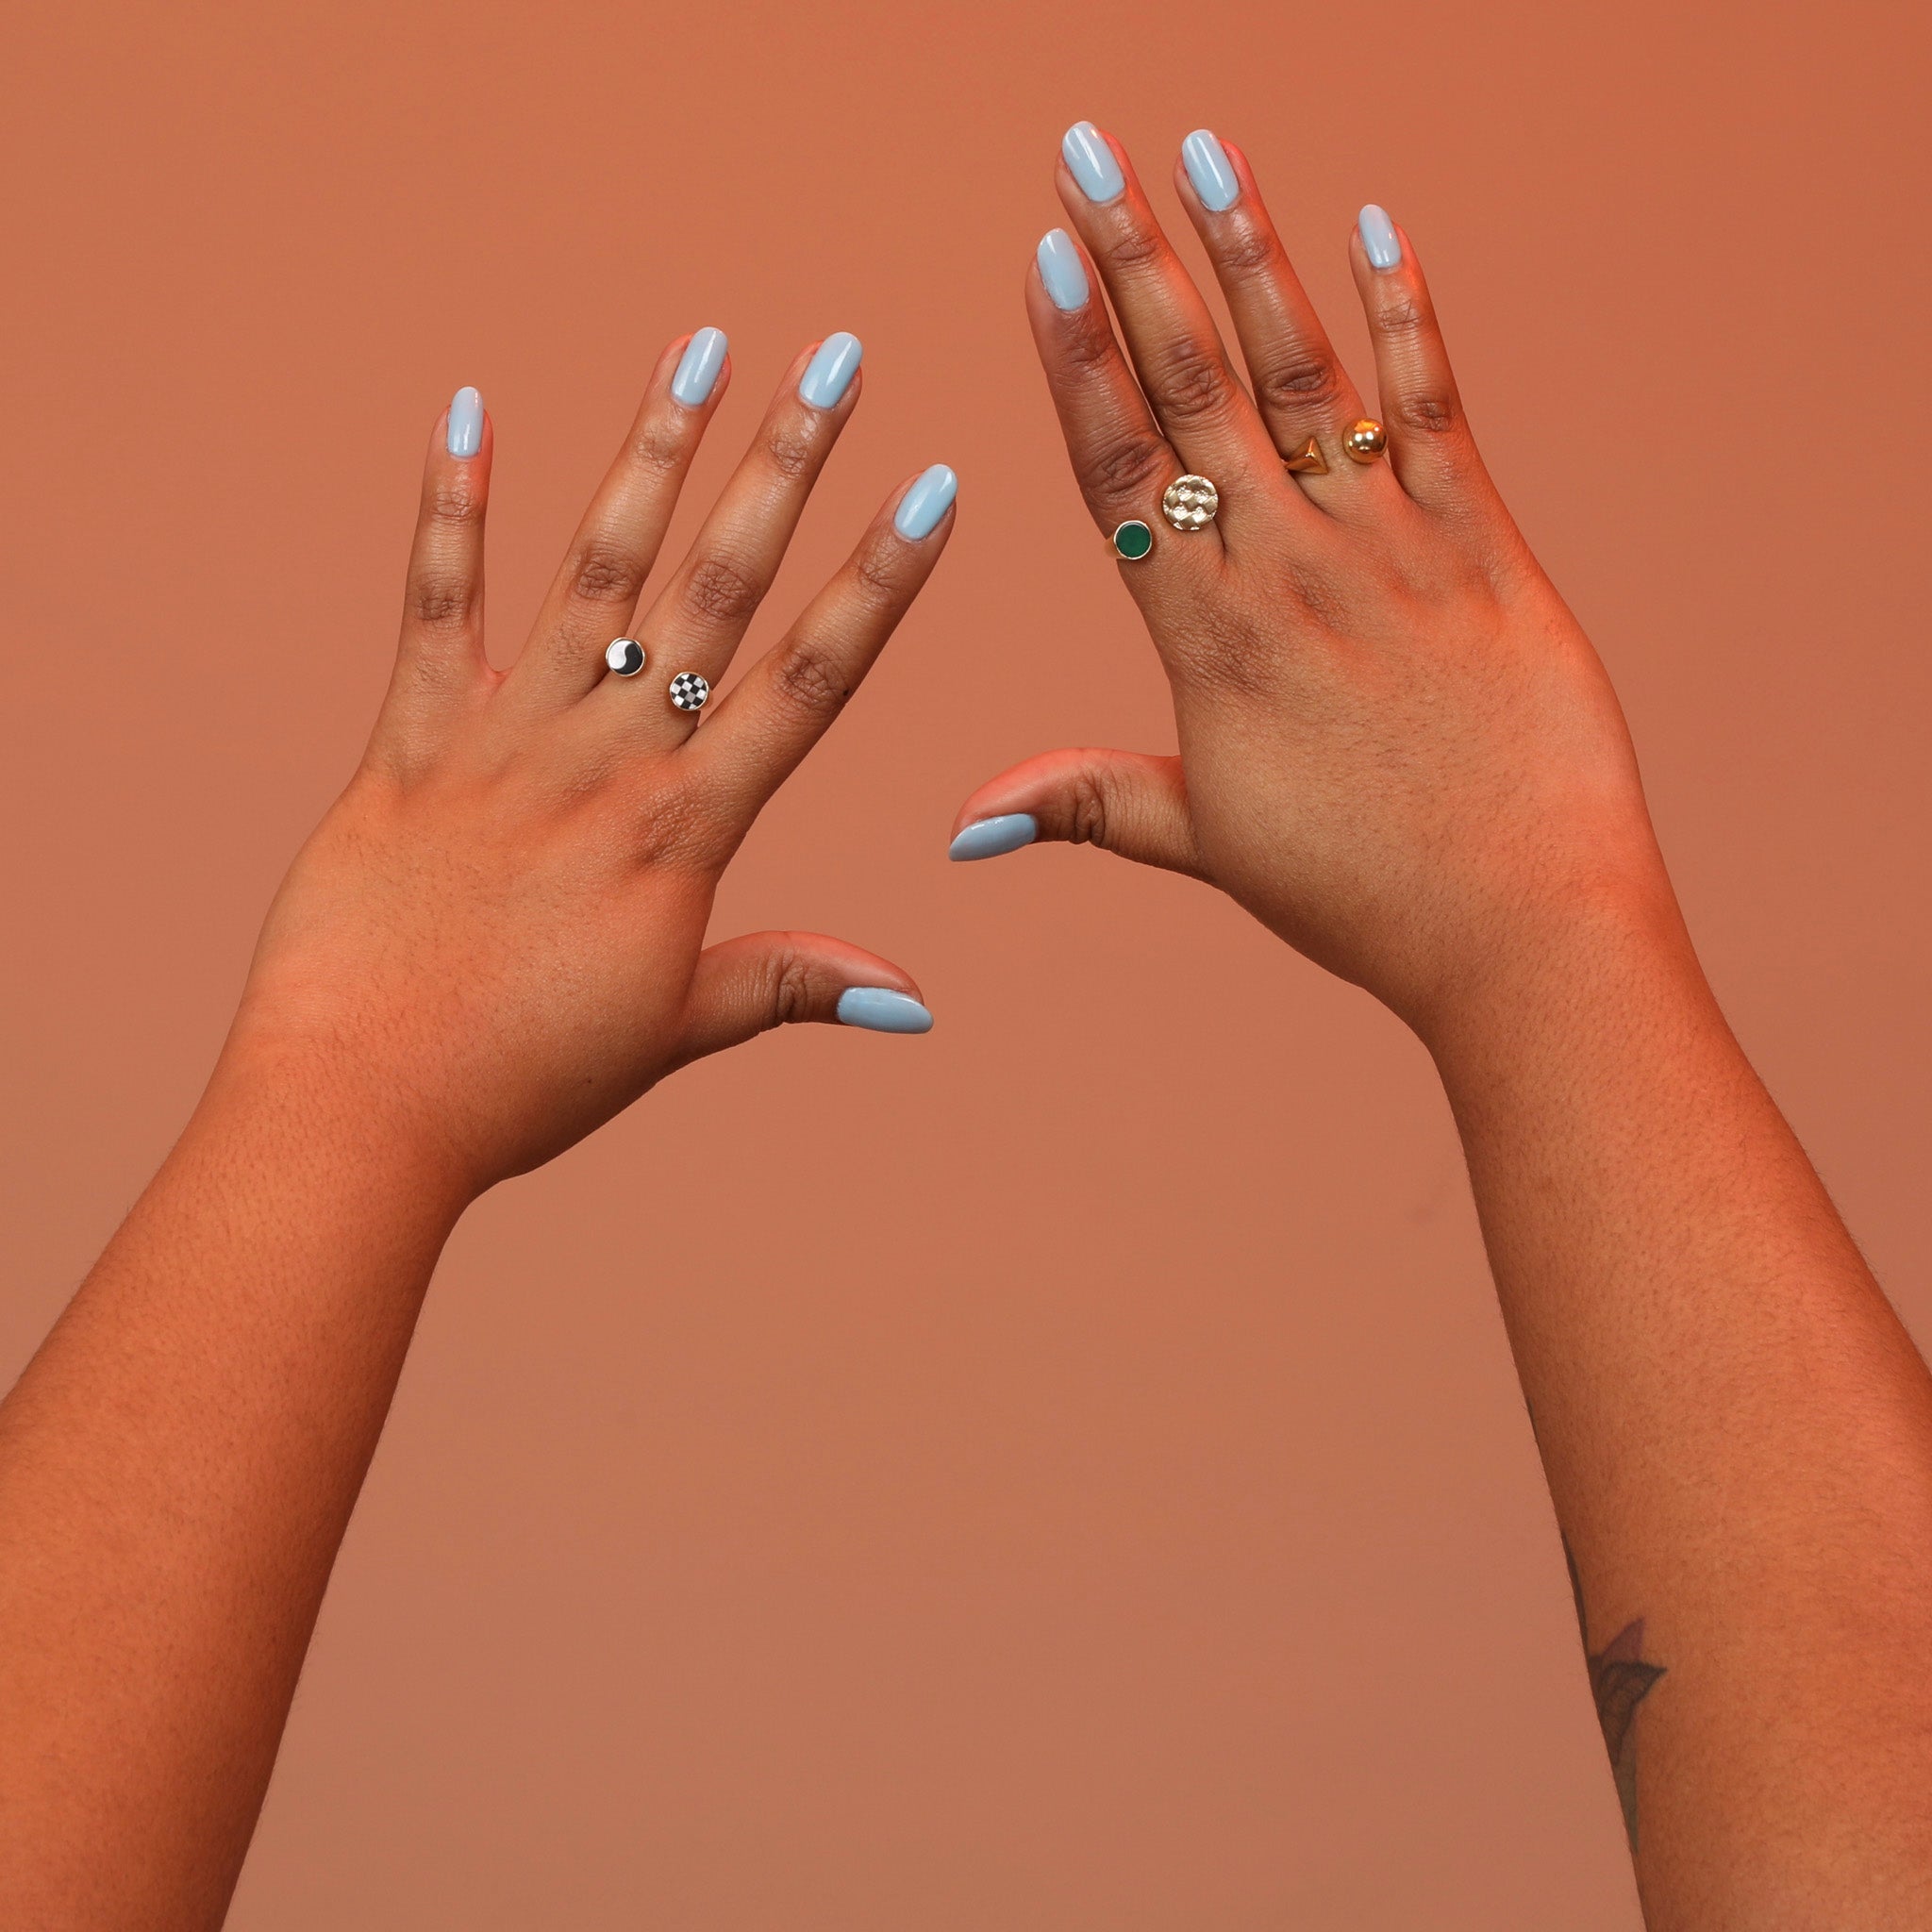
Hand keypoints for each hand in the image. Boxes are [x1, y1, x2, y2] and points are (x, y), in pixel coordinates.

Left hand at [229, 332, 954, 1193]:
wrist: (362, 1110)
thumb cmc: (524, 1081)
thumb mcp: (676, 1027)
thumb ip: (792, 984)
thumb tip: (919, 1004)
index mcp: (683, 832)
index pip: (809, 681)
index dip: (879, 580)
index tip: (932, 486)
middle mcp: (606, 763)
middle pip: (716, 589)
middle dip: (787, 466)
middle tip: (836, 359)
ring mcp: (503, 743)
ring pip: (594, 570)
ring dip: (654, 452)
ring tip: (703, 347)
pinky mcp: (405, 745)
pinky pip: (433, 607)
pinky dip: (447, 510)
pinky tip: (467, 412)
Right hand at [953, 124, 1678, 1036]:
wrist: (1520, 928)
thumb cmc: (1360, 894)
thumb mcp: (1206, 841)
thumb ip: (1085, 800)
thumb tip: (960, 826)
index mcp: (1209, 639)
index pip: (1119, 468)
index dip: (1076, 358)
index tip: (1038, 260)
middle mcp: (1290, 572)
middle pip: (1194, 389)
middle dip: (1133, 259)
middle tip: (1085, 151)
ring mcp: (1391, 549)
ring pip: (1304, 375)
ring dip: (1249, 252)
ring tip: (1202, 147)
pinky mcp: (1484, 547)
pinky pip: (1436, 408)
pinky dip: (1409, 317)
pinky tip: (1376, 226)